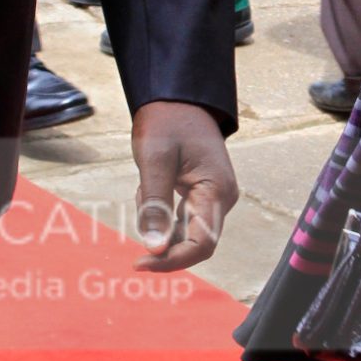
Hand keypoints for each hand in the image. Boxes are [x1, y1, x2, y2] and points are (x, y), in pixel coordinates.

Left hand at [130, 101, 237, 271]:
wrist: (177, 97)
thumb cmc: (167, 123)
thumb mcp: (155, 161)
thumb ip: (155, 206)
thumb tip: (154, 249)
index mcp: (217, 191)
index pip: (201, 244)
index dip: (171, 260)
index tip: (139, 263)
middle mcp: (221, 199)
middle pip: (193, 241)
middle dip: (160, 236)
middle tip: (139, 206)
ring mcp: (214, 198)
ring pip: (182, 230)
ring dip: (157, 217)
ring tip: (147, 181)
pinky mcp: (202, 195)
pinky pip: (179, 217)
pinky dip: (159, 209)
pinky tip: (151, 184)